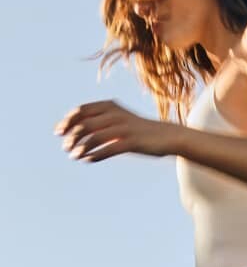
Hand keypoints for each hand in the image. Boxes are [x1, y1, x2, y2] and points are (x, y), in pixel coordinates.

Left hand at [54, 99, 173, 161]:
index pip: (81, 110)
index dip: (67, 121)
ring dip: (81, 147)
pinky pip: (108, 149)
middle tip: (65, 148)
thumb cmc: (140, 130)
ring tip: (74, 155)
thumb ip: (100, 122)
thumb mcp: (119, 120)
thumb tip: (77, 132)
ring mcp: (123, 128)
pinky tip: (88, 160)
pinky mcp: (131, 142)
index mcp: (110, 106)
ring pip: (94, 137)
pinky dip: (95, 155)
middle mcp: (115, 114)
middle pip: (85, 123)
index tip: (58, 132)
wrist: (167, 136)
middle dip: (71, 136)